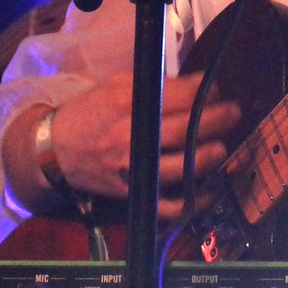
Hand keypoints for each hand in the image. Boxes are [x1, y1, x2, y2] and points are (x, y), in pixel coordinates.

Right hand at [45, 70, 240, 221]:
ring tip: (221, 147)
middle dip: (217, 120)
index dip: (204, 92)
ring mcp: (131, 167)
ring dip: (209, 156)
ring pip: (181, 166)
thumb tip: (194, 84)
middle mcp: (130, 135)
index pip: (178, 96)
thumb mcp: (115, 86)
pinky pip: (166, 204)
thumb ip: (152, 84)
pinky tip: (207, 192)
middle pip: (185, 129)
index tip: (217, 89)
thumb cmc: (89, 112)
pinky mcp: (131, 193)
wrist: (54, 150)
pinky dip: (190, 202)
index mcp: (126, 103)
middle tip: (233, 113)